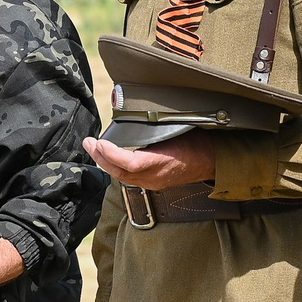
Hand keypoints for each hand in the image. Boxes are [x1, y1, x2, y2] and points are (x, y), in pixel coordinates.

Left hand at [83, 132, 216, 191]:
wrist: (212, 160)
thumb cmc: (198, 141)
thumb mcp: (177, 128)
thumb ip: (153, 128)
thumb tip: (131, 117)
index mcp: (163, 162)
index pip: (131, 163)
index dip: (112, 154)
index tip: (100, 142)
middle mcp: (155, 176)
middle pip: (121, 172)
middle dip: (101, 157)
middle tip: (89, 143)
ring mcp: (154, 182)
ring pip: (123, 177)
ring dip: (106, 162)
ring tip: (95, 148)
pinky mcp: (154, 184)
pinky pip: (130, 178)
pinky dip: (117, 167)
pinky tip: (110, 158)